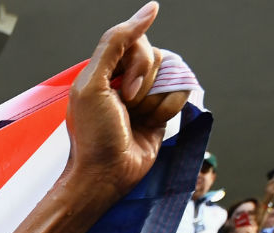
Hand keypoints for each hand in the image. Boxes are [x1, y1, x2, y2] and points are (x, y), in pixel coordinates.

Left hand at [62, 2, 188, 200]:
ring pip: (171, 74)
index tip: (123, 90)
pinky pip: (181, 93)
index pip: (136, 40)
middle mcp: (126, 76)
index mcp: (105, 67)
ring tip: (136, 119)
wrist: (106, 174)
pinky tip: (150, 125)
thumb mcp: (92, 84)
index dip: (137, 63)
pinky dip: (167, 110)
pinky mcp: (161, 109)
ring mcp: (145, 92)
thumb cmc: (94, 134)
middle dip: (145, 85)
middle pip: (157, 56)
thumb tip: (150, 9)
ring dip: (156, 101)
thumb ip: (115, 42)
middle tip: (127, 108)